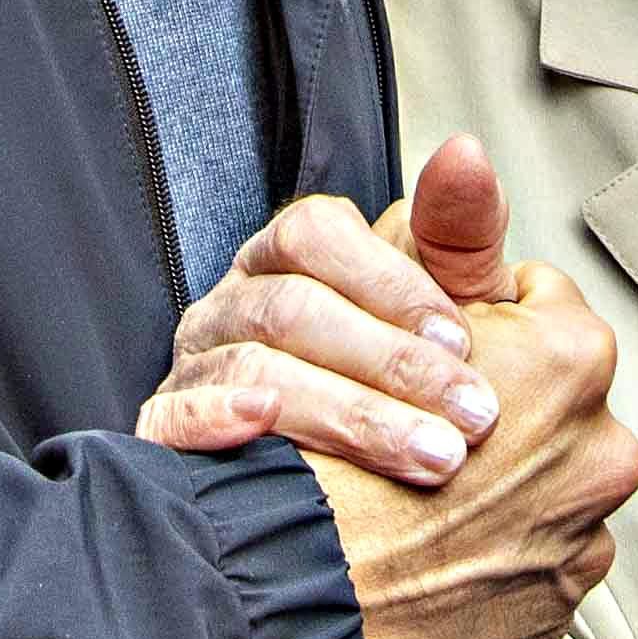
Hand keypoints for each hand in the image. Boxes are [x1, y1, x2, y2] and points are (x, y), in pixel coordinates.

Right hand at [137, 148, 505, 491]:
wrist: (363, 486)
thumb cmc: (408, 376)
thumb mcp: (448, 299)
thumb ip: (459, 228)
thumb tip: (466, 152)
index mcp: (288, 257)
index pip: (315, 235)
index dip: (389, 283)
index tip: (461, 339)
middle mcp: (235, 303)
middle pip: (292, 309)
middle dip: (389, 363)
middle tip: (469, 414)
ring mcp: (197, 365)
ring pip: (253, 370)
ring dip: (347, 415)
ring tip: (426, 454)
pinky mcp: (168, 429)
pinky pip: (171, 419)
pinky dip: (214, 421)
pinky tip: (268, 431)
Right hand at [142, 143, 637, 638]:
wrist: (296, 616)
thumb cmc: (328, 451)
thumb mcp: (381, 302)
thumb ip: (446, 230)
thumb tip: (468, 152)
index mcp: (572, 360)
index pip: (530, 303)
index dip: (458, 321)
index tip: (421, 350)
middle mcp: (603, 451)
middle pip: (538, 399)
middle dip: (479, 402)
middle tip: (409, 423)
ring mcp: (582, 540)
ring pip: (531, 485)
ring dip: (481, 485)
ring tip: (408, 497)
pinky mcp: (552, 617)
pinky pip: (520, 569)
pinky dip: (478, 560)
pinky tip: (420, 554)